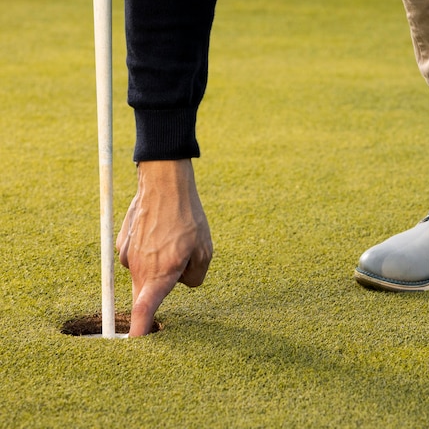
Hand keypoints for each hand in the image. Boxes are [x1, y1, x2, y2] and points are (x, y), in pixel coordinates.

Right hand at [116, 159, 212, 336]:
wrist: (163, 184)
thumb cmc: (187, 217)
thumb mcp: (205, 250)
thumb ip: (196, 277)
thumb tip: (181, 283)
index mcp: (162, 273)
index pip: (145, 310)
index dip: (141, 329)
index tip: (135, 344)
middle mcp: (140, 269)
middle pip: (146, 294)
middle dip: (160, 290)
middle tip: (180, 261)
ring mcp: (128, 257)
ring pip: (144, 275)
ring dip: (157, 268)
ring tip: (173, 240)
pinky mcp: (122, 244)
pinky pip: (137, 260)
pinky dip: (148, 254)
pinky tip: (158, 233)